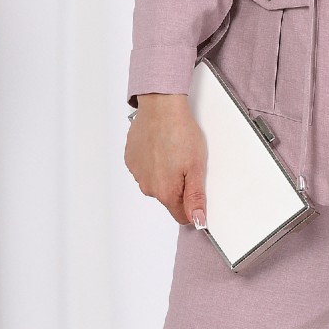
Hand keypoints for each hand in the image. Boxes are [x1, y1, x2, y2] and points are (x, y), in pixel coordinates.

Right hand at [124, 93, 208, 227]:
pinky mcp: (131, 159)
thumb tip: (197, 221)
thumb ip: (196, 197)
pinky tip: (160, 146)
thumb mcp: (197, 167)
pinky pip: (145, 168)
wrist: (161, 107)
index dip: (192, 207)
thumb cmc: (180, 133)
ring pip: (156, 182)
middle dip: (179, 186)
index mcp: (165, 192)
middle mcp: (147, 187)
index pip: (181, 216)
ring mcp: (137, 173)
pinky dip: (153, 161)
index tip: (196, 190)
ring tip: (173, 151)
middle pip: (168, 198)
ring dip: (165, 173)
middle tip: (187, 163)